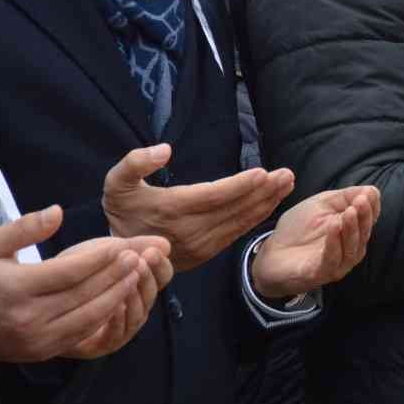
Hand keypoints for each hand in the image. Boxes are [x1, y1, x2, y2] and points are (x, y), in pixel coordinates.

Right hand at [0, 205, 170, 363]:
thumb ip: (24, 228)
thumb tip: (57, 212)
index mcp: (14, 288)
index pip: (69, 270)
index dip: (101, 257)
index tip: (122, 243)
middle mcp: (28, 317)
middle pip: (85, 293)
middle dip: (116, 273)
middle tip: (139, 255)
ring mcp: (37, 338)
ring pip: (90, 315)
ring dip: (118, 294)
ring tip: (137, 273)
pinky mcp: (44, 351)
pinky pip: (84, 332)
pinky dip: (106, 315)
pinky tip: (121, 297)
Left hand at [62, 238, 174, 359]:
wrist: (41, 295)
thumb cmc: (76, 272)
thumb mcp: (105, 254)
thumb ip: (133, 246)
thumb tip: (166, 245)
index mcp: (139, 284)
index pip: (162, 276)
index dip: (160, 266)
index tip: (151, 253)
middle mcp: (135, 308)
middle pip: (152, 295)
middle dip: (147, 278)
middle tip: (139, 263)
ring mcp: (121, 328)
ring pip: (138, 315)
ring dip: (135, 297)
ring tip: (128, 281)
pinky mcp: (102, 345)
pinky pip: (116, 335)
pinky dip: (118, 320)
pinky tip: (114, 305)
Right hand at [102, 144, 293, 271]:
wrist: (121, 253)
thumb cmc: (121, 210)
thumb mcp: (115, 183)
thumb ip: (135, 163)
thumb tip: (165, 150)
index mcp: (170, 209)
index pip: (213, 196)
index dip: (239, 185)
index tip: (263, 172)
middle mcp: (189, 230)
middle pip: (233, 209)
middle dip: (264, 191)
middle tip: (287, 174)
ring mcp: (200, 245)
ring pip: (240, 222)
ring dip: (266, 203)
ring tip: (287, 184)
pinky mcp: (207, 253)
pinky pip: (237, 233)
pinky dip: (257, 218)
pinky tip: (271, 203)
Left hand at [251, 185, 380, 300]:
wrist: (270, 254)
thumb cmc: (298, 229)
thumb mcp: (321, 205)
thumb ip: (345, 197)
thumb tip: (372, 190)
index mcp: (352, 232)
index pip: (369, 220)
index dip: (372, 207)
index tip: (369, 193)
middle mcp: (349, 250)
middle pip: (363, 234)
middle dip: (364, 216)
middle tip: (361, 201)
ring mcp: (336, 264)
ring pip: (351, 249)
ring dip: (351, 229)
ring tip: (349, 212)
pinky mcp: (319, 274)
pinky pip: (331, 260)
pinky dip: (334, 243)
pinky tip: (333, 227)